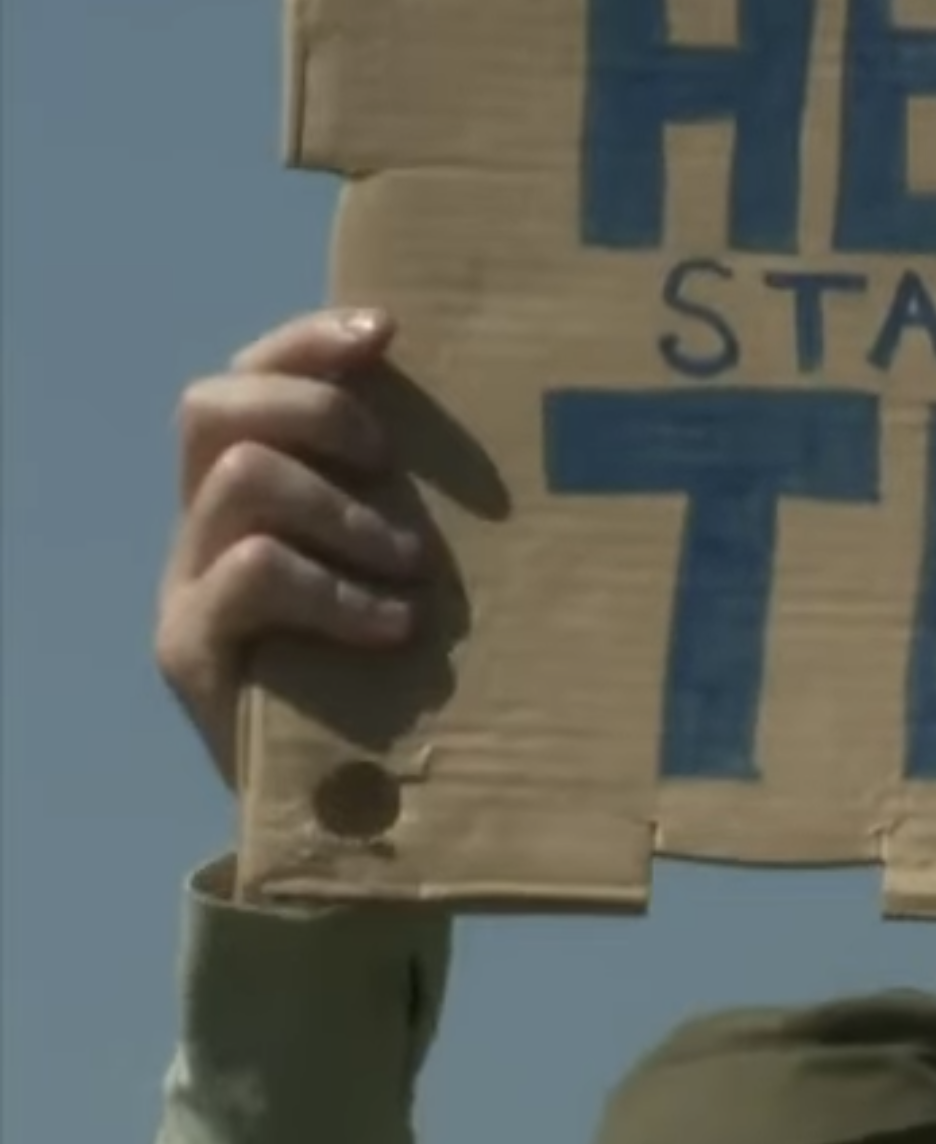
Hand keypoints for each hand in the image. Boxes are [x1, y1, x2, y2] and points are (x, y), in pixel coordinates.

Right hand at [156, 309, 428, 787]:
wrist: (356, 813)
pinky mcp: (191, 652)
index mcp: (257, 489)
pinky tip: (393, 625)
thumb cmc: (410, 675)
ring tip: (412, 565)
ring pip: (238, 480)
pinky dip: (333, 589)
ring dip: (340, 507)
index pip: (251, 376)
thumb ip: (424, 504)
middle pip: (213, 405)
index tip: (389, 329)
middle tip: (389, 463)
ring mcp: (188, 585)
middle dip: (312, 407)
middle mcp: (205, 526)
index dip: (308, 341)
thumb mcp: (415, 572)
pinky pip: (249, 574)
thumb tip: (539, 427)